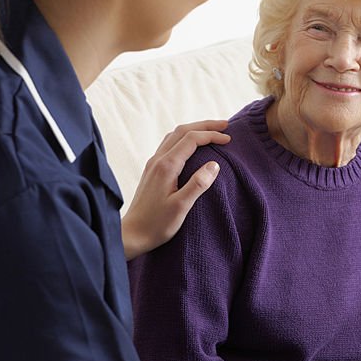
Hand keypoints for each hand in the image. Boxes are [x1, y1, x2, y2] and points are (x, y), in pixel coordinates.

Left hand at [121, 121, 229, 259]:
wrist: (132, 235)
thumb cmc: (157, 225)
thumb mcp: (181, 207)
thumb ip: (198, 184)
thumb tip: (214, 164)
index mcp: (166, 166)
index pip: (191, 139)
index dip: (211, 135)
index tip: (229, 139)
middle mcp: (158, 160)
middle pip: (182, 131)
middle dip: (204, 125)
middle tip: (225, 125)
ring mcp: (153, 164)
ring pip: (174, 136)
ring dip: (194, 130)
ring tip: (212, 132)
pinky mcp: (153, 171)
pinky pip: (170, 145)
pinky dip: (185, 139)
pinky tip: (193, 147)